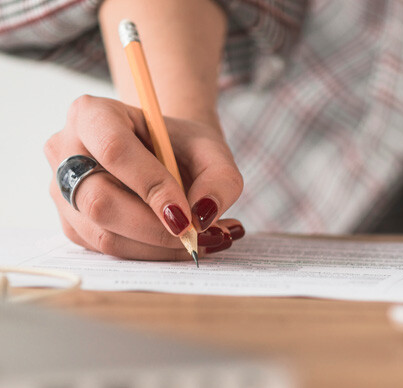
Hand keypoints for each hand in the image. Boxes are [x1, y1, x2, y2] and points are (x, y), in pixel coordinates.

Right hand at [44, 95, 244, 259]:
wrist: (166, 155)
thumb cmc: (183, 146)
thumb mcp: (212, 149)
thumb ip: (220, 178)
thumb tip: (204, 215)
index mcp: (92, 114)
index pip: (114, 150)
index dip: (151, 186)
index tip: (187, 214)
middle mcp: (65, 150)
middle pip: (99, 200)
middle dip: (154, 228)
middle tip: (201, 236)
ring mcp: (62, 191)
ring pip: (103, 234)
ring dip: (158, 247)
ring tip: (204, 240)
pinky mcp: (73, 224)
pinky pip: (109, 250)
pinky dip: (152, 253)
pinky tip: (182, 243)